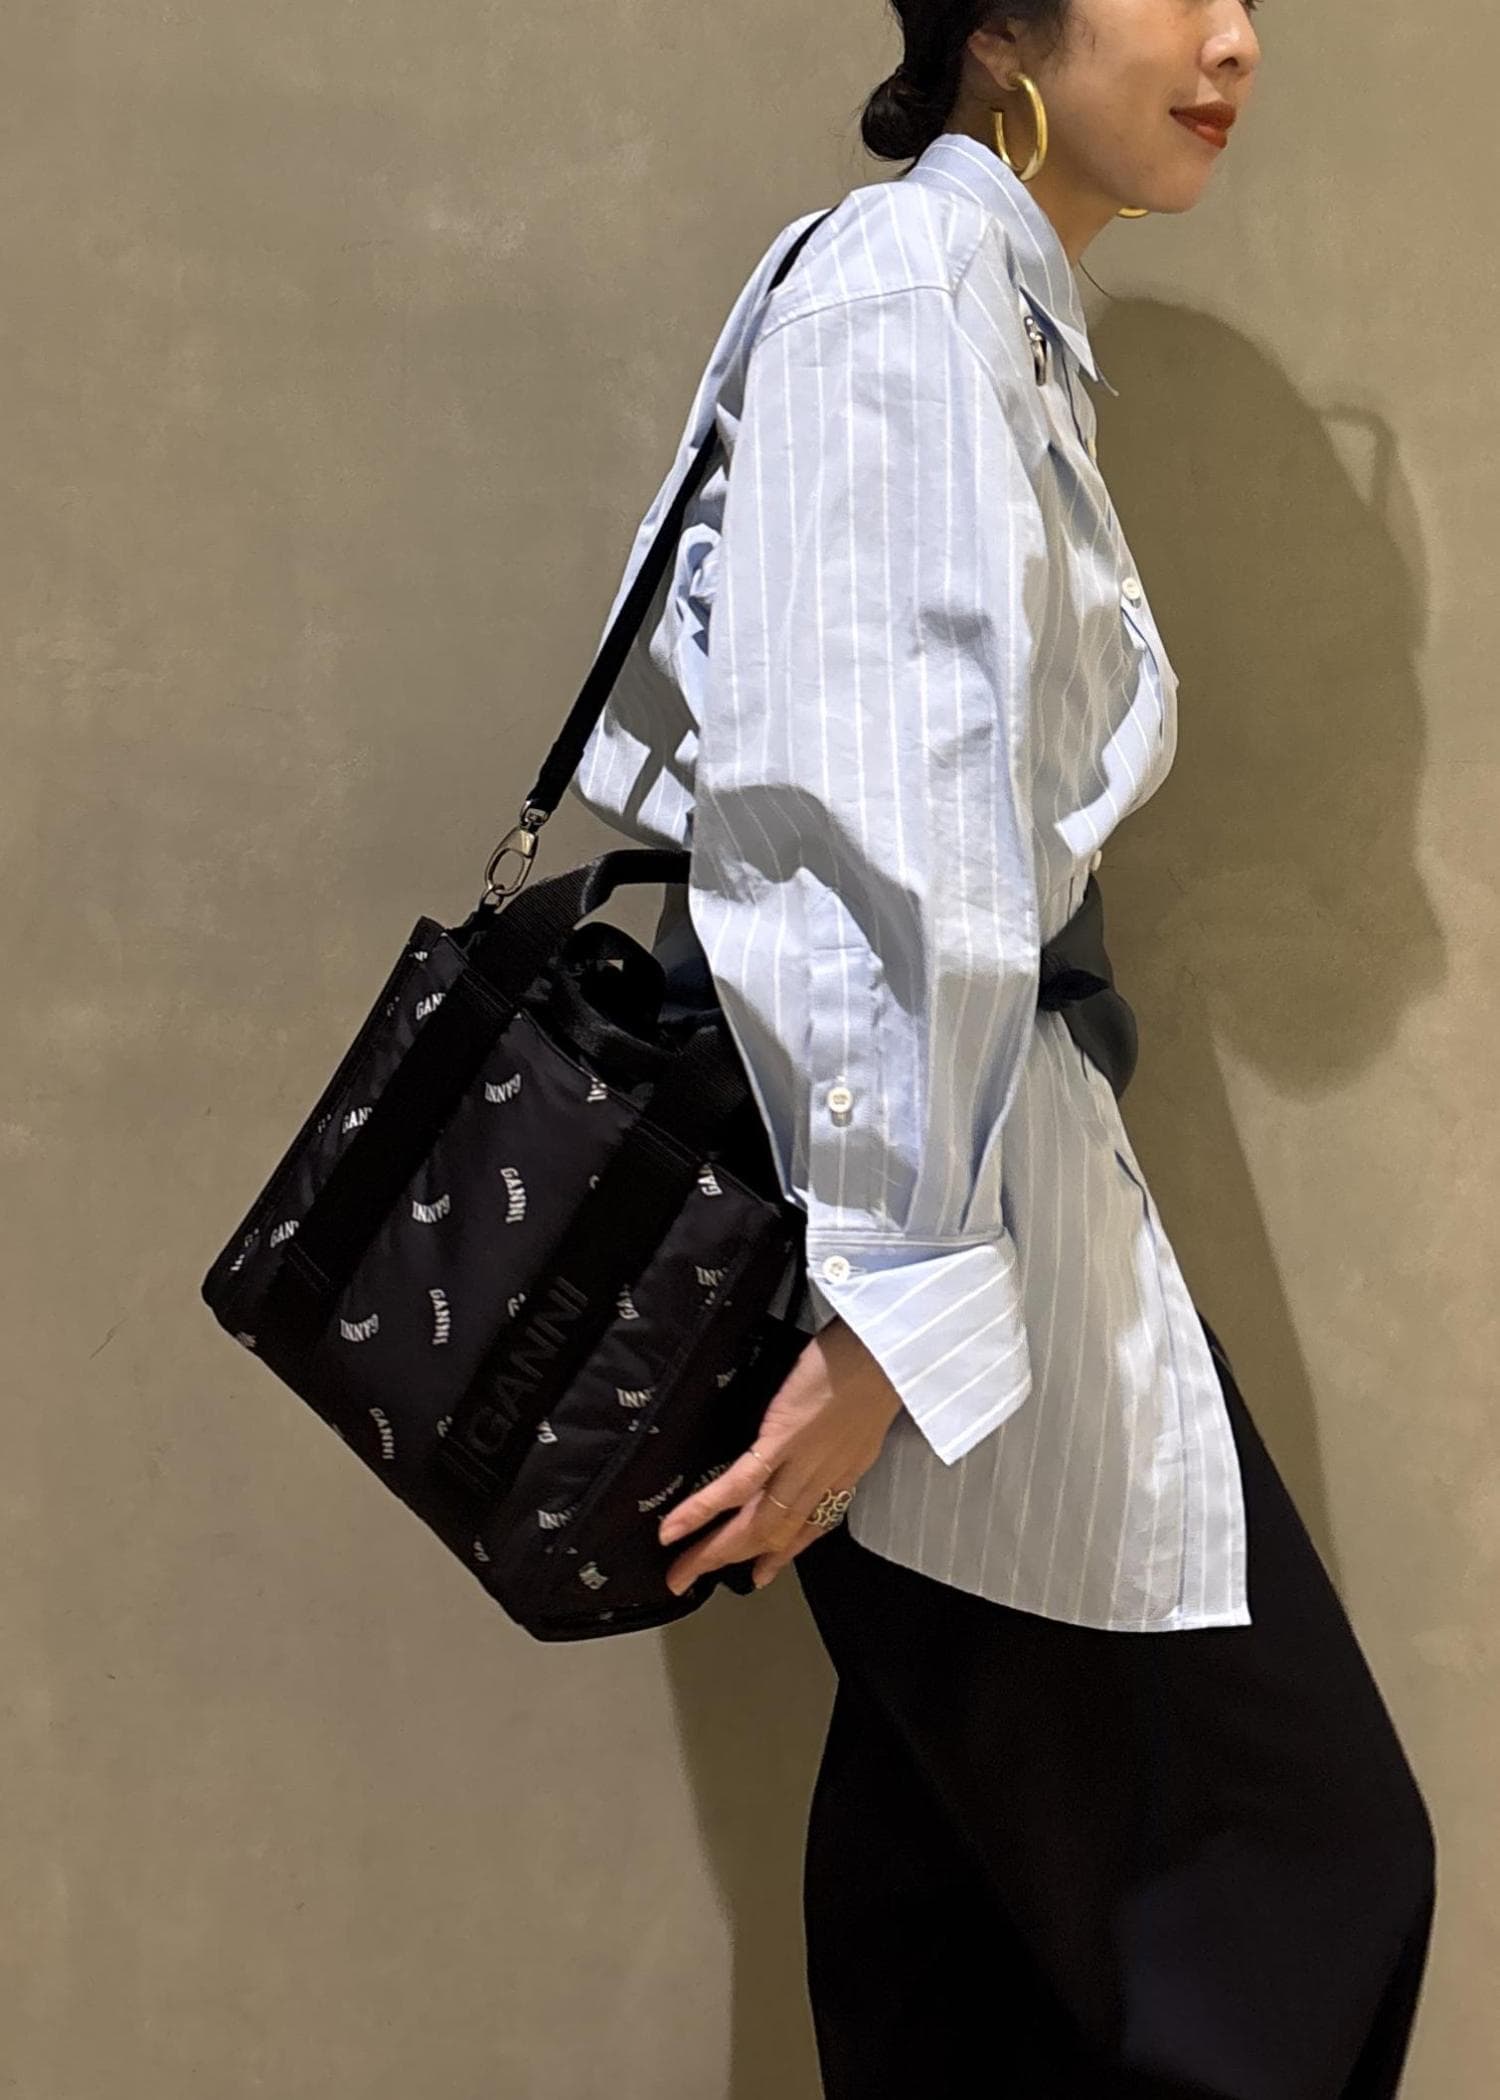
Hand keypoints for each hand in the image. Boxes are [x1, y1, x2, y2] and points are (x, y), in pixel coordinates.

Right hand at [657, 1315, 903, 1594]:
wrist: (888, 1348)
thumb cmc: (878, 1363)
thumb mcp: (864, 1411)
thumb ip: (840, 1431)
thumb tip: (819, 1428)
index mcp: (847, 1471)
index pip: (811, 1526)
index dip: (782, 1553)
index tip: (760, 1573)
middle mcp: (825, 1479)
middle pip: (774, 1534)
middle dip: (732, 1559)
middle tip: (692, 1578)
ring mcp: (802, 1464)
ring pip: (755, 1523)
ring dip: (713, 1551)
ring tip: (679, 1571)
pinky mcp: (782, 1442)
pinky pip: (738, 1486)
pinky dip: (704, 1512)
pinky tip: (676, 1529)